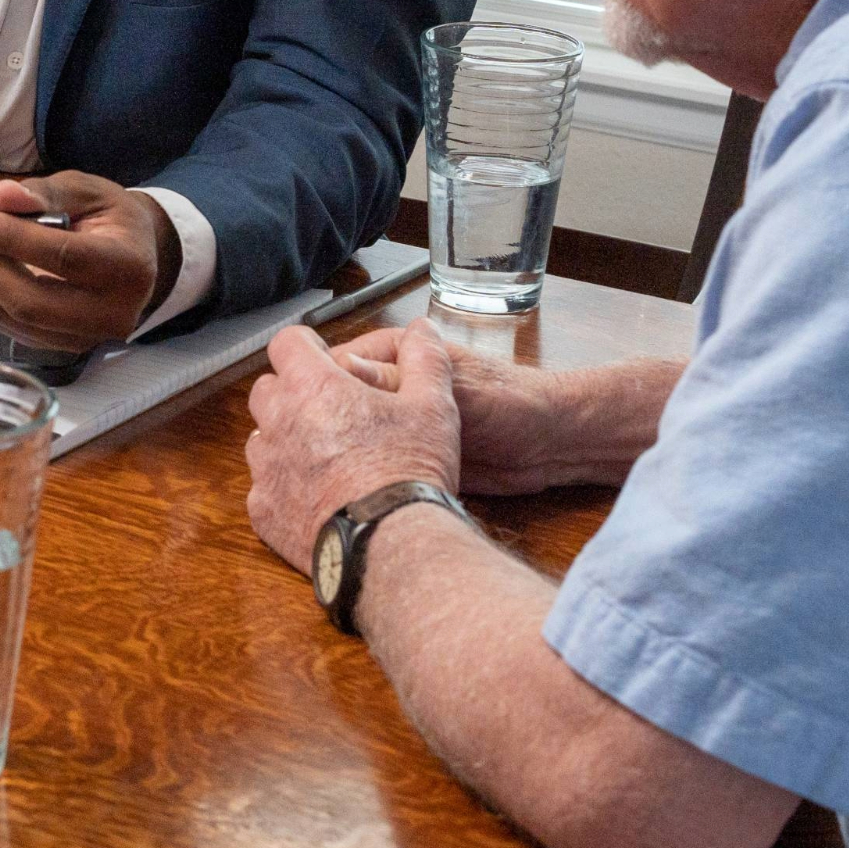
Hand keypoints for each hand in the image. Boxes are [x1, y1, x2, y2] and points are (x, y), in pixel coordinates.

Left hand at [0, 172, 176, 352]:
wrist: (134, 259)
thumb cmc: (112, 220)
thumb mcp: (88, 192)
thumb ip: (47, 193)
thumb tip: (3, 195)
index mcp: (127, 267)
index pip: (62, 258)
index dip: (10, 238)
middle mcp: (110, 314)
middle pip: (28, 301)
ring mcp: (83, 338)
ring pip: (7, 316)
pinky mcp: (58, 347)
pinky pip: (2, 323)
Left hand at [246, 322, 464, 576]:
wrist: (393, 545)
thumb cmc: (410, 470)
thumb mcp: (433, 405)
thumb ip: (426, 359)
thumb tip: (424, 330)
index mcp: (311, 386)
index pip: (287, 343)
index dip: (307, 347)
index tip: (325, 360)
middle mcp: (277, 422)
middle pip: (268, 390)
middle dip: (292, 393)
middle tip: (332, 411)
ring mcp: (265, 469)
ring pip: (262, 440)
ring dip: (286, 440)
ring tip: (328, 457)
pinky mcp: (263, 511)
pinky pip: (264, 488)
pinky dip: (285, 488)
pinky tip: (319, 497)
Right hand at [300, 325, 577, 496]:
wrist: (548, 446)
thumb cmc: (509, 403)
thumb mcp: (449, 388)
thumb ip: (397, 380)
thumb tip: (341, 368)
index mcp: (391, 354)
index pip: (334, 366)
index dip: (315, 390)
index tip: (300, 415)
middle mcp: (385, 388)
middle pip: (333, 406)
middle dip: (319, 429)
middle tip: (306, 455)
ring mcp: (391, 426)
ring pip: (346, 440)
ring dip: (334, 458)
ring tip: (318, 478)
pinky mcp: (402, 459)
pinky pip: (368, 465)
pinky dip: (356, 479)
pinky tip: (342, 493)